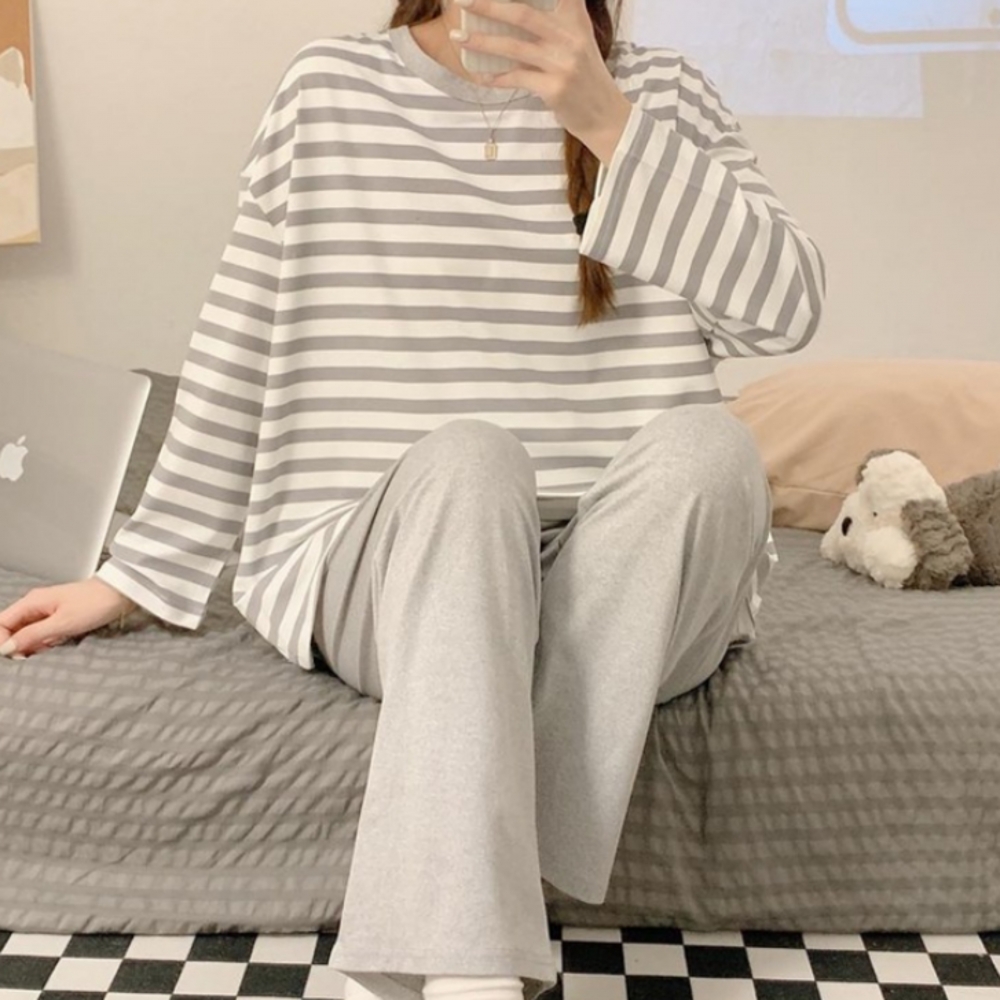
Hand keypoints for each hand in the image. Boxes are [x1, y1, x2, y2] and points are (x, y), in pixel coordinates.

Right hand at [0, 578, 136, 658]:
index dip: (2, 641)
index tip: (13, 657)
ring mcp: (48, 610)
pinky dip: (46, 641)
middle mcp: (36, 604)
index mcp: (31, 602)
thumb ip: (32, 635)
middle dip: (17, 645)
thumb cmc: (95, 605)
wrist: (121, 593)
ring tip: (48, 648)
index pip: (1, 623)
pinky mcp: (60, 616)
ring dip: (33, 644)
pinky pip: (43, 631)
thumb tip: (6, 648)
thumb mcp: (62, 624)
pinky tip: (56, 644)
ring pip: (28, 632)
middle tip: (30, 657)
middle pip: (12, 628)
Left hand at [452, 0, 632, 163]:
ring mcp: (563, 64)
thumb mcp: (580, 42)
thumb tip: (514, 14)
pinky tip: (480, 76)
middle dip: (489, 6)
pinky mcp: (554, 89)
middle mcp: (571, 38)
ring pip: (514, 47)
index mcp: (576, 20)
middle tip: (463, 1)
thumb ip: (557, 23)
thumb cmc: (586, 78)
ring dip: (482, 42)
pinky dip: (495, 78)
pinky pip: (516, 78)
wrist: (605, 117)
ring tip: (459, 38)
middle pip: (523, 14)